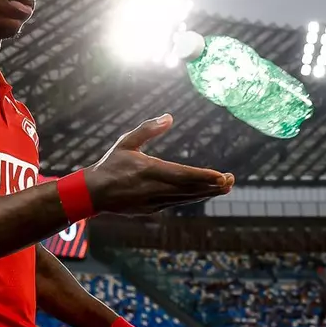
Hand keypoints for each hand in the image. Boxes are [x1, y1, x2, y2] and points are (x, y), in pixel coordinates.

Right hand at [85, 115, 233, 214]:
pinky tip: (203, 193)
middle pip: (190, 190)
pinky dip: (193, 198)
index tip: (221, 176)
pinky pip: (178, 202)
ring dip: (206, 193)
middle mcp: (154, 189)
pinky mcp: (152, 209)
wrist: (94, 194)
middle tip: (231, 181)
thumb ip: (148, 129)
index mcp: (149, 171)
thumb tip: (169, 117)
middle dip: (213, 186)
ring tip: (224, 187)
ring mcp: (154, 201)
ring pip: (186, 198)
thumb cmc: (110, 165)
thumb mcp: (126, 142)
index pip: (183, 175)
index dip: (203, 177)